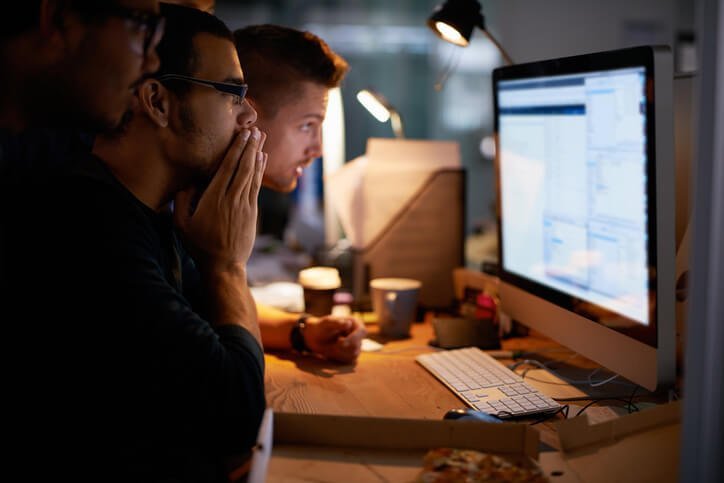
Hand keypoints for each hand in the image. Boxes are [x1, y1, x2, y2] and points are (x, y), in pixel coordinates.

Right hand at [174, 128, 266, 273]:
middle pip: (243, 167)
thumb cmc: (199, 245)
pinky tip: (261, 160)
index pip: (227, 168)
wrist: (224, 265)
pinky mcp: (252, 212)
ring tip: (261, 138)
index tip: (242, 134)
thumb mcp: (181, 224)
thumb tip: (187, 180)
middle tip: (255, 129)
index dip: (236, 149)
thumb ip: (182, 201)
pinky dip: (259, 171)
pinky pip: (256, 187)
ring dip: (257, 155)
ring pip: (252, 175)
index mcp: (213, 199)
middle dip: (250, 147)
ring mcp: (244, 206)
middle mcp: (231, 199)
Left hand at [303, 316, 366, 363]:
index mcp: (355, 323)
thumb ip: (336, 323)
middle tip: (332, 346)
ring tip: (331, 347)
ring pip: (354, 354)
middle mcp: (358, 334)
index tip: (340, 342)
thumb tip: (348, 323)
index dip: (354, 338)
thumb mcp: (327, 323)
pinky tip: (333, 352)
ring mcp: (357, 344)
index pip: (362, 331)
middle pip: (357, 345)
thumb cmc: (321, 327)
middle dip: (342, 347)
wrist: (315, 338)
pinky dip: (340, 358)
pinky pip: (350, 360)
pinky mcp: (353, 354)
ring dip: (340, 353)